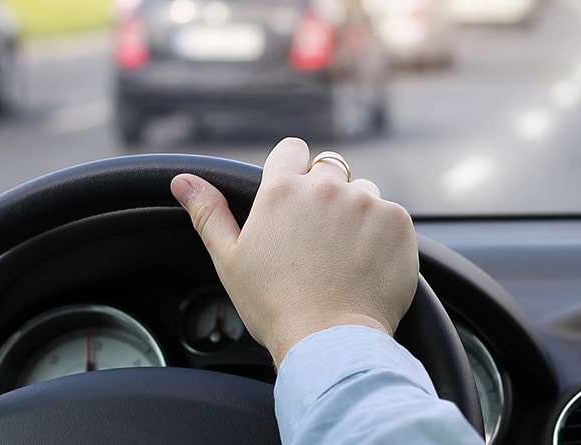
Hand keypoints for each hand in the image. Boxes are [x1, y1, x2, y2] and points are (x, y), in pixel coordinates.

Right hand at [170, 137, 418, 366]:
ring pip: (363, 192)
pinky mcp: (397, 222)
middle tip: (319, 240)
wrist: (330, 341)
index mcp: (281, 190)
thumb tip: (182, 179)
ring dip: (357, 213)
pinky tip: (368, 264)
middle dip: (325, 196)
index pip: (291, 150)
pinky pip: (390, 216)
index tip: (294, 201)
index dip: (293, 172)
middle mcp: (326, 187)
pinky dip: (382, 235)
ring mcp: (366, 202)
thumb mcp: (230, 260)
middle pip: (330, 171)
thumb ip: (209, 213)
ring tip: (344, 256)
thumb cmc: (275, 306)